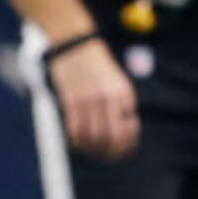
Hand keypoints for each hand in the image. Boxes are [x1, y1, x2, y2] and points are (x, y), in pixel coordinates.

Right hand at [48, 38, 138, 160]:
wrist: (75, 44)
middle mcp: (108, 97)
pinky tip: (76, 140)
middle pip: (111, 138)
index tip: (119, 147)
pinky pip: (74, 129)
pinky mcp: (70, 99)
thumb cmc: (97, 65)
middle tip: (104, 153)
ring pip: (92, 137)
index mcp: (123, 93)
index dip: (125, 145)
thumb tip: (124, 135)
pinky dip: (76, 140)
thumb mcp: (117, 81)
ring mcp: (88, 99)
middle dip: (108, 152)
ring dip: (90, 148)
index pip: (127, 131)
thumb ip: (122, 105)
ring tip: (89, 147)